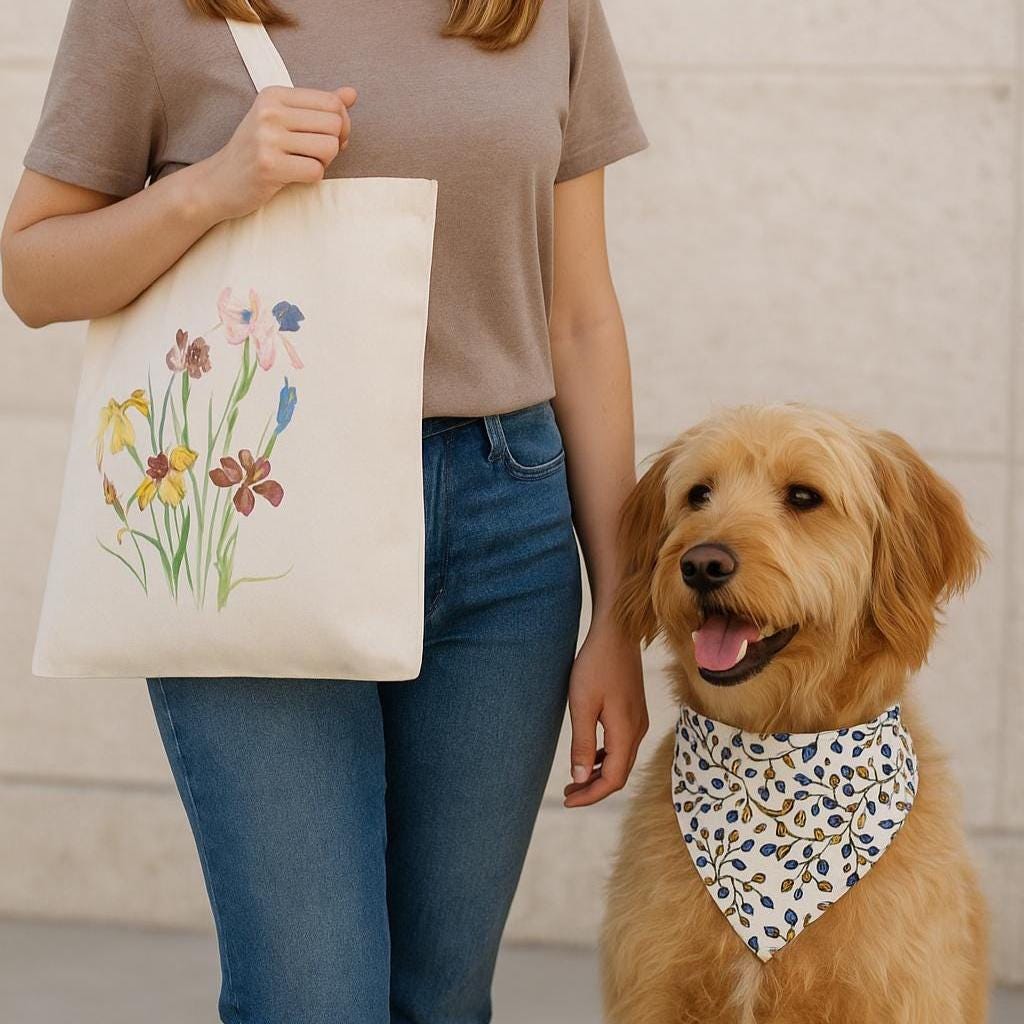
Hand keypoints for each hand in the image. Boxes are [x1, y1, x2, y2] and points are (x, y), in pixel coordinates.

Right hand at [195, 85, 356, 220]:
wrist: (219, 181)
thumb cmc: (256, 151)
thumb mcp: (282, 121)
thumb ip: (317, 107)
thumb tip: (352, 94)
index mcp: (274, 95)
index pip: (331, 102)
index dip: (342, 124)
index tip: (329, 138)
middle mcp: (270, 112)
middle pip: (334, 124)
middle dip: (334, 144)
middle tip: (317, 155)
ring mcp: (267, 138)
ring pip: (329, 147)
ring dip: (324, 162)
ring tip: (303, 164)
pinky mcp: (269, 166)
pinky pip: (316, 171)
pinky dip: (312, 177)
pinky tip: (294, 176)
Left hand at [563, 612, 647, 807]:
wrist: (616, 634)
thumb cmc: (596, 665)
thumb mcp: (582, 705)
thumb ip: (581, 743)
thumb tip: (580, 777)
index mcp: (625, 732)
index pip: (612, 779)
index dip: (591, 795)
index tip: (567, 800)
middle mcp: (637, 731)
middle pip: (619, 774)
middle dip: (594, 788)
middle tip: (567, 794)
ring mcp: (638, 721)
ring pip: (621, 760)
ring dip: (599, 773)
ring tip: (575, 779)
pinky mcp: (634, 712)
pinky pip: (622, 745)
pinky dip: (605, 757)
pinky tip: (589, 756)